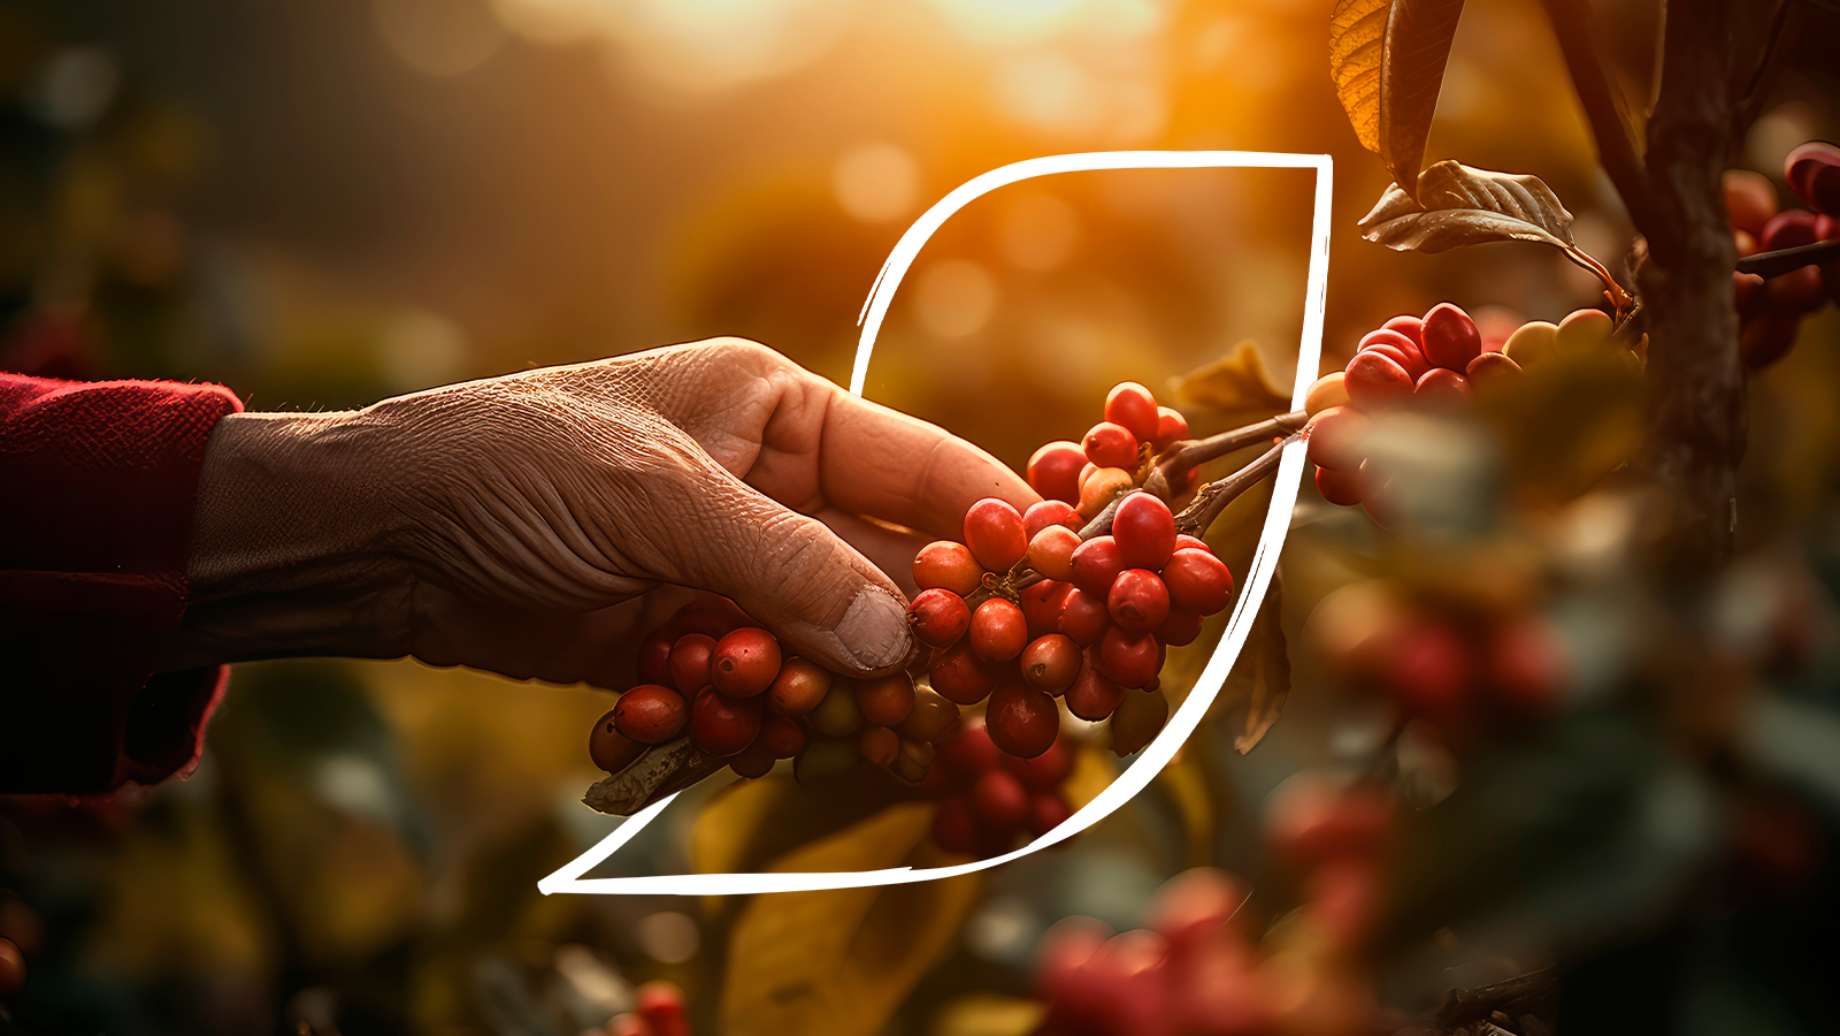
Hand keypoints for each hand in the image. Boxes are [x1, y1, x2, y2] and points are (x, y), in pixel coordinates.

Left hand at [170, 339, 1037, 684]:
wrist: (386, 539)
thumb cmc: (518, 466)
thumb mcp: (660, 497)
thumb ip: (785, 568)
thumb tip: (900, 643)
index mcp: (779, 413)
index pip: (918, 465)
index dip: (994, 519)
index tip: (1066, 575)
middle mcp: (771, 490)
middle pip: (889, 566)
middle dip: (936, 628)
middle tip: (1004, 689)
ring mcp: (733, 571)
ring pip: (837, 638)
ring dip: (861, 686)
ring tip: (917, 737)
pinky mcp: (692, 642)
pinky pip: (770, 685)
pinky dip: (781, 718)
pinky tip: (788, 741)